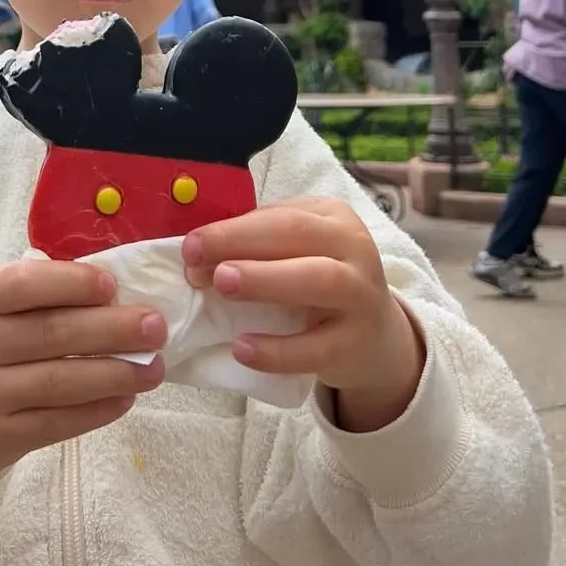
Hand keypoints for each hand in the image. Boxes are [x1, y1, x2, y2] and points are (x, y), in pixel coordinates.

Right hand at [0, 261, 166, 484]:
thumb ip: (39, 294)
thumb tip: (114, 290)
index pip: (24, 284)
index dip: (73, 283)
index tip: (114, 286)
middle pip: (53, 334)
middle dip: (113, 329)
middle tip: (156, 327)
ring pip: (61, 382)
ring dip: (116, 373)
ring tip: (154, 368)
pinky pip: (58, 423)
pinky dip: (98, 410)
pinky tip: (126, 397)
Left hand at [182, 198, 424, 433]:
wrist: (376, 338)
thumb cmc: (320, 283)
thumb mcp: (300, 252)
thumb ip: (259, 245)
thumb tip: (199, 253)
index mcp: (333, 218)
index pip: (280, 215)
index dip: (232, 229)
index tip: (189, 246)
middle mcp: (354, 248)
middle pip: (299, 234)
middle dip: (242, 243)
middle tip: (196, 260)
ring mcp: (362, 295)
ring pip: (320, 280)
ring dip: (266, 280)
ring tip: (222, 287)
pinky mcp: (357, 344)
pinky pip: (317, 349)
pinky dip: (278, 350)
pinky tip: (242, 348)